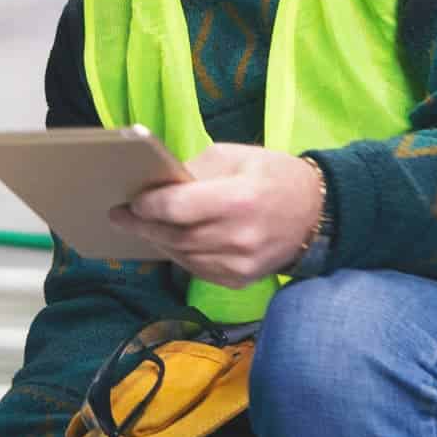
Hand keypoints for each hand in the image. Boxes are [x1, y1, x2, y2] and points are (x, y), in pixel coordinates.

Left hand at [109, 143, 320, 289]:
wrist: (317, 213)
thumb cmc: (273, 175)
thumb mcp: (235, 156)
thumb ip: (195, 170)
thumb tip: (157, 185)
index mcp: (238, 199)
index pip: (178, 208)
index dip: (149, 206)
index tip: (129, 201)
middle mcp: (238, 237)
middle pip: (175, 235)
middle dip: (142, 225)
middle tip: (118, 216)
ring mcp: (240, 264)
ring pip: (182, 256)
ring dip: (157, 241)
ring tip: (140, 227)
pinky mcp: (241, 279)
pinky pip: (197, 270)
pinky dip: (179, 255)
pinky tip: (167, 241)